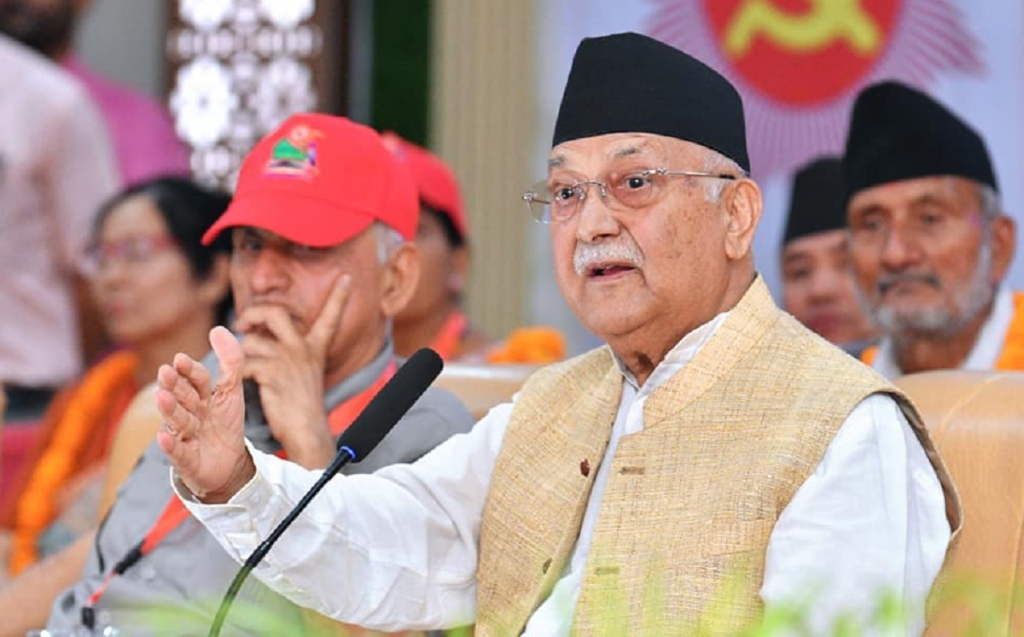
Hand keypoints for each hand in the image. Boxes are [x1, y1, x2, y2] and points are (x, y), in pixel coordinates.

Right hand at [156, 326, 251, 503]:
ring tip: (164, 398)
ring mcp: (185, 435)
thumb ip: (231, 360)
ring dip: (170, 410)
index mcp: (201, 395)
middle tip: (166, 372)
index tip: (181, 359)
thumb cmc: (226, 424)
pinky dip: (170, 445)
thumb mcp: (233, 391)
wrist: (229, 465)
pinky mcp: (185, 459)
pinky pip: (177, 452)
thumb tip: (218, 328)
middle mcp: (189, 412)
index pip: (197, 379)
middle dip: (174, 385)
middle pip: (182, 396)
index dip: (190, 370)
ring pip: (177, 421)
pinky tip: (164, 437)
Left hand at [234, 274, 350, 467]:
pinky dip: (240, 374)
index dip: (339, 296)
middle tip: (244, 325)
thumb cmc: (301, 405)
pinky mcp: (272, 373)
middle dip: (253, 314)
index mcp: (315, 347)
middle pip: (274, 313)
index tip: (346, 277)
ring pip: (251, 343)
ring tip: (249, 372)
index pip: (331, 316)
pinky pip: (245, 363)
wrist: (306, 431)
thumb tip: (256, 334)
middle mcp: (303, 349)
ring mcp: (288, 360)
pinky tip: (247, 385)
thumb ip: (285, 351)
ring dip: (242, 356)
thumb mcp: (303, 372)